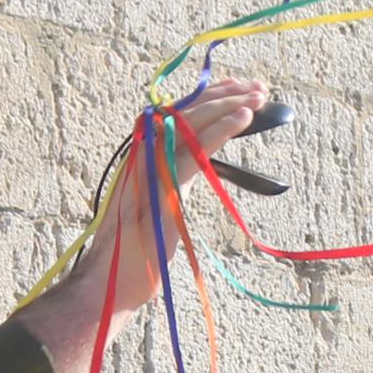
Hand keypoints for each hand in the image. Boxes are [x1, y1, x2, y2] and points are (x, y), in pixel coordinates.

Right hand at [14, 77, 269, 372]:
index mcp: (142, 157)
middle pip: (185, 111)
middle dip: (226, 95)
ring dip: (228, 105)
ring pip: (190, 123)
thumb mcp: (165, 207)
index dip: (210, 97)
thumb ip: (178, 182)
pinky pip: (193, 150)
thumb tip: (202, 164)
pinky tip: (242, 119)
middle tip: (259, 89)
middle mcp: (142, 155)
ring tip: (258, 97)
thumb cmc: (138, 253)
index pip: (177, 114)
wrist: (112, 284)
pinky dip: (219, 130)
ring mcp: (148, 169)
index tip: (239, 89)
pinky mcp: (160, 188)